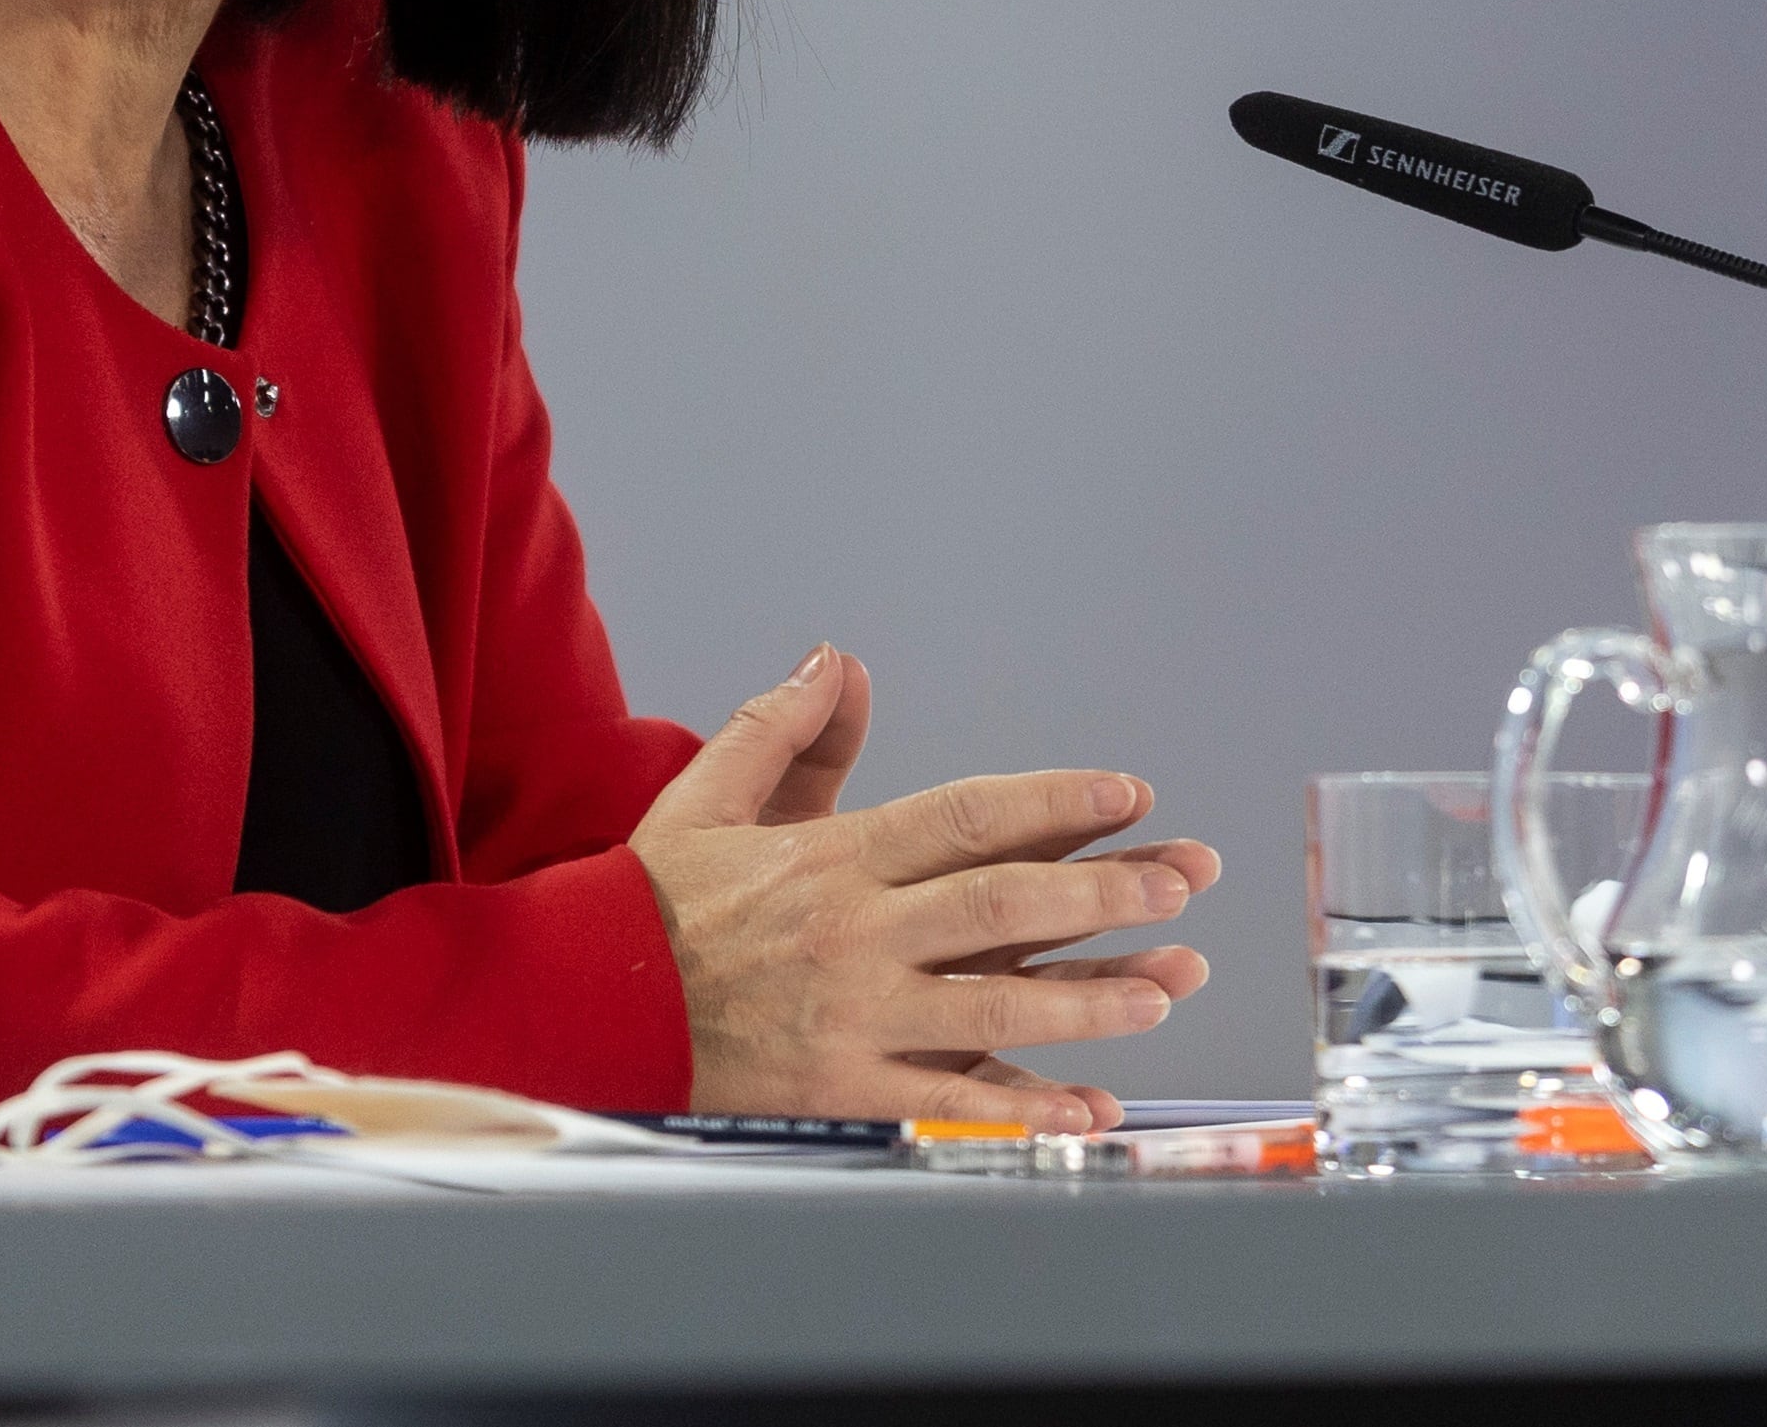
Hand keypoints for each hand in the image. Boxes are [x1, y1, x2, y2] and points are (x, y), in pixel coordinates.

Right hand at [628, 645, 1218, 1132]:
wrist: (584, 1003)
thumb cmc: (647, 901)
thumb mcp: (706, 794)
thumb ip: (783, 729)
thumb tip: (837, 661)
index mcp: (832, 857)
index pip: (967, 818)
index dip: (1054, 805)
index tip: (1127, 794)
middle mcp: (856, 934)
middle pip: (1001, 909)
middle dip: (1103, 894)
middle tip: (1182, 880)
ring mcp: (856, 1016)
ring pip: (995, 1007)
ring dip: (1092, 996)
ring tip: (1171, 984)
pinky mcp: (846, 1087)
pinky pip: (953, 1099)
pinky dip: (1029, 1105)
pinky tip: (1096, 1104)